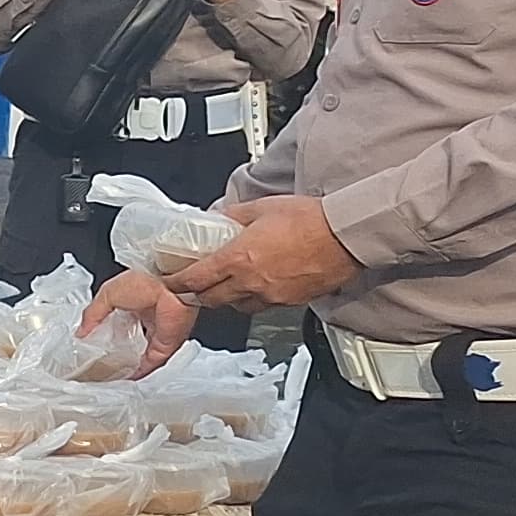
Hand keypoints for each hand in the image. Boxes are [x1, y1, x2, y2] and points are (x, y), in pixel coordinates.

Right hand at [84, 268, 196, 374]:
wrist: (172, 291)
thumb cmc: (146, 284)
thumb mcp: (108, 294)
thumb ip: (93, 314)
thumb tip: (81, 331)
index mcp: (133, 303)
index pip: (115, 322)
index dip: (102, 333)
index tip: (88, 344)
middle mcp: (147, 319)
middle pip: (128, 341)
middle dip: (114, 352)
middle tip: (97, 362)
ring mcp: (156, 335)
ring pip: (138, 355)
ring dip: (125, 365)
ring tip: (107, 375)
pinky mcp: (164, 348)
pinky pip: (149, 365)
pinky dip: (137, 374)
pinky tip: (124, 379)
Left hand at [168, 195, 360, 312]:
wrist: (346, 235)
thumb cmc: (310, 219)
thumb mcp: (261, 207)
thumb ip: (234, 215)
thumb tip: (218, 217)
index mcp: (238, 258)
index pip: (195, 279)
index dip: (177, 283)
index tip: (169, 281)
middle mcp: (251, 282)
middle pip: (211, 300)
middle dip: (197, 295)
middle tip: (192, 286)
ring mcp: (271, 296)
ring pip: (237, 307)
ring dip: (226, 299)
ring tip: (225, 286)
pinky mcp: (290, 302)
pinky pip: (263, 307)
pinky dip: (253, 300)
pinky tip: (257, 286)